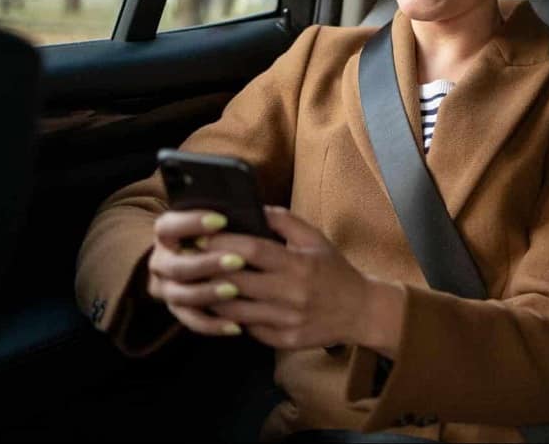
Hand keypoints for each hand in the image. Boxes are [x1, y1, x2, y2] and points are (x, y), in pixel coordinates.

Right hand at [146, 209, 246, 336]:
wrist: (195, 262)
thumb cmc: (218, 235)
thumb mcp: (219, 224)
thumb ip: (231, 217)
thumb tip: (259, 211)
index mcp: (166, 234)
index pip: (168, 226)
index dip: (192, 223)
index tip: (222, 220)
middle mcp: (160, 262)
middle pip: (176, 266)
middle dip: (207, 263)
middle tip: (238, 260)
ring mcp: (167, 288)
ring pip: (182, 295)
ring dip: (208, 293)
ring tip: (235, 291)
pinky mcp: (179, 311)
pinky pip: (192, 321)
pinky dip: (212, 324)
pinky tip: (236, 326)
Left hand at [203, 206, 404, 352]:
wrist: (360, 311)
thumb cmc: (334, 271)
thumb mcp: (316, 239)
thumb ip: (285, 221)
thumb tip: (253, 207)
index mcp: (299, 264)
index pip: (252, 250)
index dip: (222, 242)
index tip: (201, 236)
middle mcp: (291, 293)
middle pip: (236, 282)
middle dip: (207, 270)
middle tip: (188, 261)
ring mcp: (287, 320)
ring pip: (235, 312)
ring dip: (212, 299)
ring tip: (198, 286)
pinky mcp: (284, 341)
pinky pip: (248, 330)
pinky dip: (232, 319)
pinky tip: (222, 308)